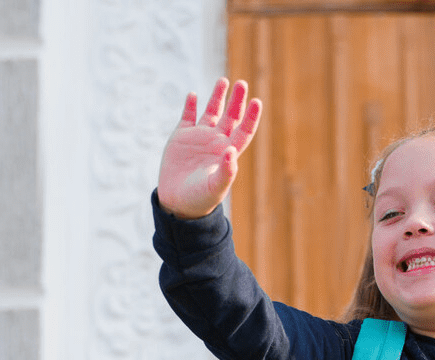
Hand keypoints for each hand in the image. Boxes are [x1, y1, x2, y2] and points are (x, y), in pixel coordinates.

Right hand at [157, 78, 262, 218]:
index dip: (251, 117)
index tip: (257, 102)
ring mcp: (199, 138)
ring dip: (217, 97)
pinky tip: (193, 95)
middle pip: (231, 117)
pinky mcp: (181, 137)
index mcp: (228, 153)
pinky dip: (190, 105)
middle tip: (242, 84)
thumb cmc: (200, 199)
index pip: (244, 131)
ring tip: (224, 81)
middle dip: (237, 101)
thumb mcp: (216, 188)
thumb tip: (232, 151)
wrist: (177, 203)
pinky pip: (187, 116)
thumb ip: (227, 171)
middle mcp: (216, 142)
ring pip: (211, 112)